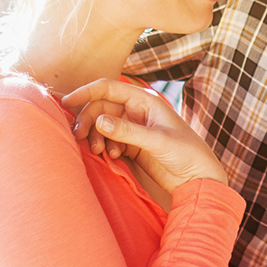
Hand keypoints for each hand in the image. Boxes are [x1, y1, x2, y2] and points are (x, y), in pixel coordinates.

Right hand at [62, 78, 226, 191]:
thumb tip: (98, 121)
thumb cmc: (186, 153)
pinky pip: (108, 140)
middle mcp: (137, 111)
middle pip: (100, 108)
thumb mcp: (157, 141)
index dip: (86, 92)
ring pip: (102, 125)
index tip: (67, 102)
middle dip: (88, 120)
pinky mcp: (131, 145)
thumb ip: (127, 131)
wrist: (199, 177)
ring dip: (95, 136)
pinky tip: (114, 157)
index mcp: (145, 101)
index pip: (108, 88)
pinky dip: (105, 147)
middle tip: (80, 137)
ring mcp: (133, 128)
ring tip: (98, 151)